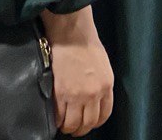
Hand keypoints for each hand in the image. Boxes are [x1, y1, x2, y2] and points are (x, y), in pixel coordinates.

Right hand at [40, 7, 113, 136]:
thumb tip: (92, 99)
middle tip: (73, 128)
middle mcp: (94, 93)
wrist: (71, 32)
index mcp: (107, 85)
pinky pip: (58, 117)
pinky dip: (56, 121)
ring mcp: (77, 95)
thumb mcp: (102, 65)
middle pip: (88, 123)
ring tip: (63, 124)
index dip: (94, 123)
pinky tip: (55, 117)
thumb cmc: (86, 43)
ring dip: (67, 128)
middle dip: (80, 129)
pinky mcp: (61, 93)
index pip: (104, 114)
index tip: (87, 123)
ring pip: (72, 124)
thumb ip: (100, 84)